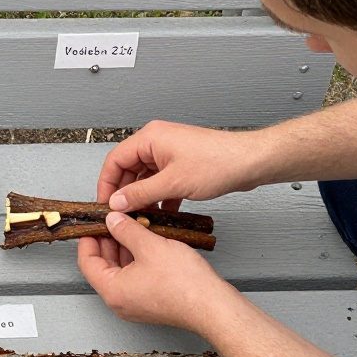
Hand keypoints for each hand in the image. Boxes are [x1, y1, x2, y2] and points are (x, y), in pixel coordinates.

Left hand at [77, 212, 235, 333]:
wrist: (213, 306)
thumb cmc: (184, 283)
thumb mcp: (150, 245)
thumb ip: (126, 230)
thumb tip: (112, 220)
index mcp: (112, 290)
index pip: (87, 262)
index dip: (88, 238)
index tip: (92, 222)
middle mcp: (120, 301)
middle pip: (103, 266)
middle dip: (108, 240)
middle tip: (112, 219)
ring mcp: (136, 304)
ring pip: (121, 270)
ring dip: (124, 247)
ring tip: (131, 224)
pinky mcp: (151, 302)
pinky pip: (135, 277)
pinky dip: (136, 258)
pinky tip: (146, 240)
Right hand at [99, 121, 270, 211]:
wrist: (250, 162)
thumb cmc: (218, 163)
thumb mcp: (172, 183)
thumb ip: (141, 194)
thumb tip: (117, 203)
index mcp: (150, 138)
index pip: (115, 160)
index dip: (106, 184)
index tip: (105, 205)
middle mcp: (157, 142)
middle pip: (129, 169)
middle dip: (125, 193)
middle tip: (122, 214)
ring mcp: (170, 153)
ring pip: (145, 178)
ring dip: (143, 198)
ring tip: (142, 218)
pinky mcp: (182, 165)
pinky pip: (161, 182)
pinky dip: (159, 198)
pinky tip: (162, 215)